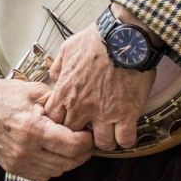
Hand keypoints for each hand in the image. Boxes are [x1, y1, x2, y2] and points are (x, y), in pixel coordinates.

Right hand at [0, 72, 93, 180]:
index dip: (88, 141)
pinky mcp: (12, 168)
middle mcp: (24, 150)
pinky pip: (43, 175)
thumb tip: (84, 115)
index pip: (73, 146)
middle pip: (69, 162)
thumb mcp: (36, 91)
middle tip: (85, 139)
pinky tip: (52, 151)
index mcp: (32, 129)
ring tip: (69, 143)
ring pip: (58, 171)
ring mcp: (17, 162)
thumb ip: (61, 104)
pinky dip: (53, 166)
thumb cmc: (6, 95)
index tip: (89, 132)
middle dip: (82, 151)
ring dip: (68, 160)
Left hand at [44, 15, 155, 151]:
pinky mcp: (127, 114)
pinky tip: (127, 132)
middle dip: (81, 136)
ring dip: (106, 140)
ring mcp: (104, 113)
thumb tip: (54, 75)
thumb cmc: (97, 39)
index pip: (53, 122)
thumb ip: (58, 66)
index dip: (62, 124)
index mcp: (65, 91)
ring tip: (111, 132)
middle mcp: (81, 106)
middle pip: (75, 136)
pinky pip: (125, 140)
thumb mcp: (68, 48)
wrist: (125, 36)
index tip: (71, 122)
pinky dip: (126, 139)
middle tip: (91, 130)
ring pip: (101, 144)